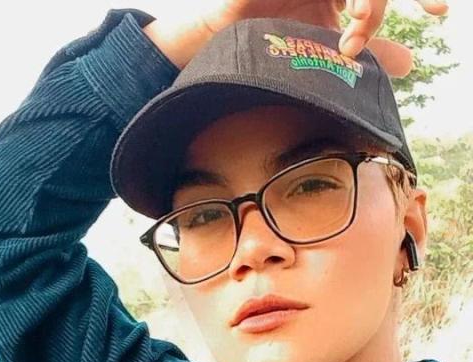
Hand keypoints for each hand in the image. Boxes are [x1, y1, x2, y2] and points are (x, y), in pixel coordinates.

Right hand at [144, 0, 447, 77]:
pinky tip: (345, 12)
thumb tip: (410, 61)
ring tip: (357, 31)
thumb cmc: (264, 50)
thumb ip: (362, 55)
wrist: (218, 45)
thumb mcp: (319, 53)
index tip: (438, 16)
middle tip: (432, 11)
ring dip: (366, 4)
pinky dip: (346, 1)